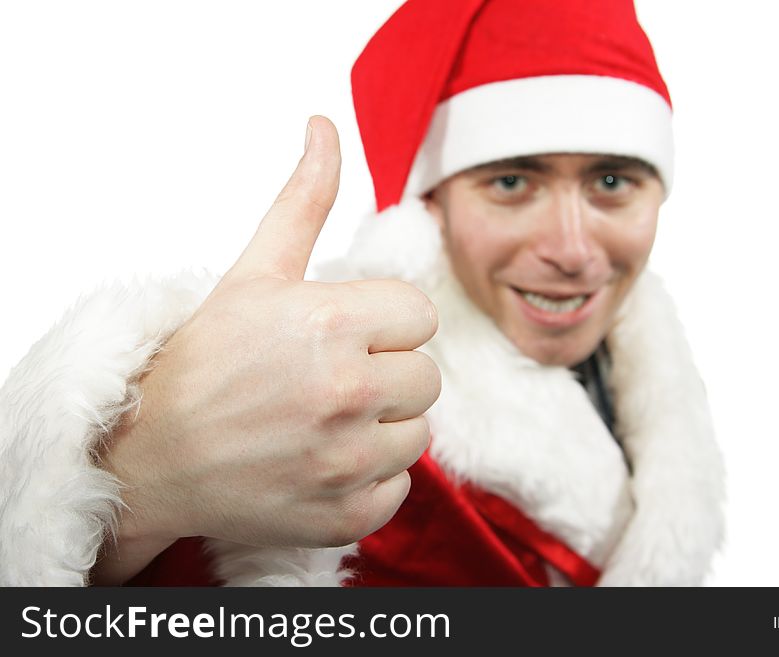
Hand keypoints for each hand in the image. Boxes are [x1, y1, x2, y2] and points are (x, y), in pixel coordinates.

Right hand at [94, 117, 439, 581]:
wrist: (151, 455)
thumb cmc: (204, 362)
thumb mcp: (253, 272)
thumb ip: (303, 200)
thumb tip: (324, 126)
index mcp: (331, 322)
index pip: (419, 315)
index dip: (383, 324)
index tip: (342, 334)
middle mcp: (347, 391)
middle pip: (425, 375)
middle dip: (386, 372)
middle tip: (328, 379)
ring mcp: (347, 460)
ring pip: (418, 432)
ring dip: (381, 426)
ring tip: (323, 421)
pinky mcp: (345, 513)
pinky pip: (397, 488)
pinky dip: (368, 479)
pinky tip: (321, 462)